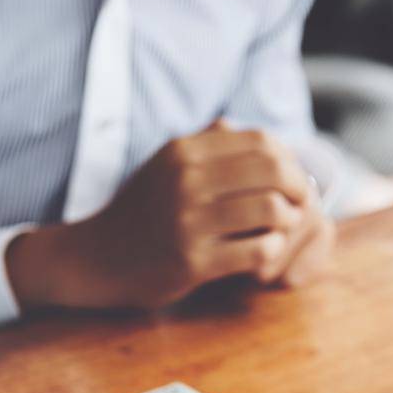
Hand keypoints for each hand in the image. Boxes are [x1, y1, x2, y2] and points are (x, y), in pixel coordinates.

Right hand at [6, 122, 334, 310]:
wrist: (95, 259)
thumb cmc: (141, 213)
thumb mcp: (166, 167)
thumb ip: (207, 146)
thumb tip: (249, 131)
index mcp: (184, 151)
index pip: (260, 141)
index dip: (288, 160)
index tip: (291, 179)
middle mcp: (187, 180)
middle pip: (273, 171)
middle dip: (298, 189)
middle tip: (298, 206)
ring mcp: (189, 221)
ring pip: (271, 210)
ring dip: (286, 223)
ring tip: (278, 231)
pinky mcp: (194, 261)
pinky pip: (258, 250)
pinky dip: (271, 252)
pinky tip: (261, 254)